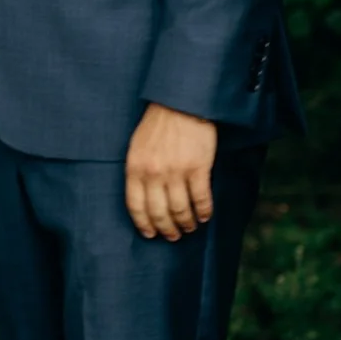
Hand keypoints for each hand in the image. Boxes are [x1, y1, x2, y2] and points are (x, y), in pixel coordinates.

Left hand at [125, 103, 217, 241]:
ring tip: (190, 227)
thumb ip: (138, 171)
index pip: (136, 206)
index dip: (144, 224)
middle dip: (167, 229)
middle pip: (159, 213)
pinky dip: (204, 212)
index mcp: (135, 168)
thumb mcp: (137, 147)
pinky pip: (201, 199)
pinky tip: (205, 216)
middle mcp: (154, 173)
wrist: (181, 103)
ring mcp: (176, 172)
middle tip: (174, 236)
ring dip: (186, 223)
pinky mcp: (198, 168)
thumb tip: (143, 198)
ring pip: (180, 210)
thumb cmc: (159, 124)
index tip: (151, 234)